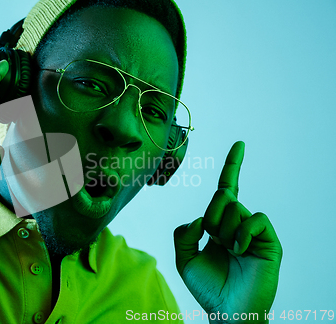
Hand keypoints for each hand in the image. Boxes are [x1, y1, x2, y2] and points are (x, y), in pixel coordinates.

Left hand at [174, 141, 281, 322]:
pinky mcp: (269, 241)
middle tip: (214, 240)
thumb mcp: (184, 259)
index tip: (240, 144)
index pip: (226, 189)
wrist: (227, 310)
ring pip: (235, 207)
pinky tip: (240, 250)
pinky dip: (242, 233)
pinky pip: (256, 219)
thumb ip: (182, 235)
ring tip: (230, 252)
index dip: (232, 166)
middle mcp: (237, 224)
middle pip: (223, 196)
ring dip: (224, 231)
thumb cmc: (207, 287)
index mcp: (219, 225)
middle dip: (212, 216)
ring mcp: (253, 232)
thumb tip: (198, 218)